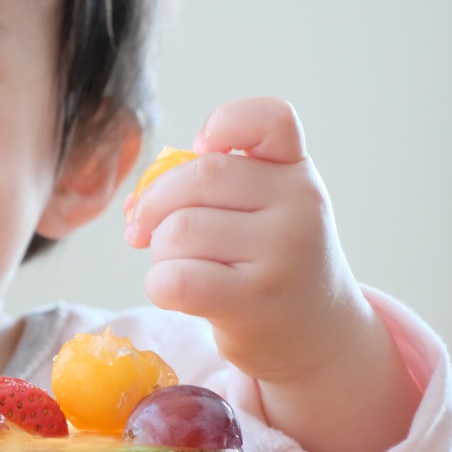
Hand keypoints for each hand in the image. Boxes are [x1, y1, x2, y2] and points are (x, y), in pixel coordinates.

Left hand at [124, 97, 370, 386]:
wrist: (315, 333)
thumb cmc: (268, 263)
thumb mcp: (262, 211)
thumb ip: (210, 190)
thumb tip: (136, 202)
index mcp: (296, 170)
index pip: (271, 117)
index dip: (224, 122)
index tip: (202, 148)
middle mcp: (299, 204)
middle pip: (198, 178)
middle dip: (155, 204)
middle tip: (144, 230)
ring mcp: (281, 253)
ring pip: (179, 231)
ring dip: (158, 251)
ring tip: (175, 265)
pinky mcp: (254, 302)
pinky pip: (176, 279)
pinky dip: (158, 285)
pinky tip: (174, 291)